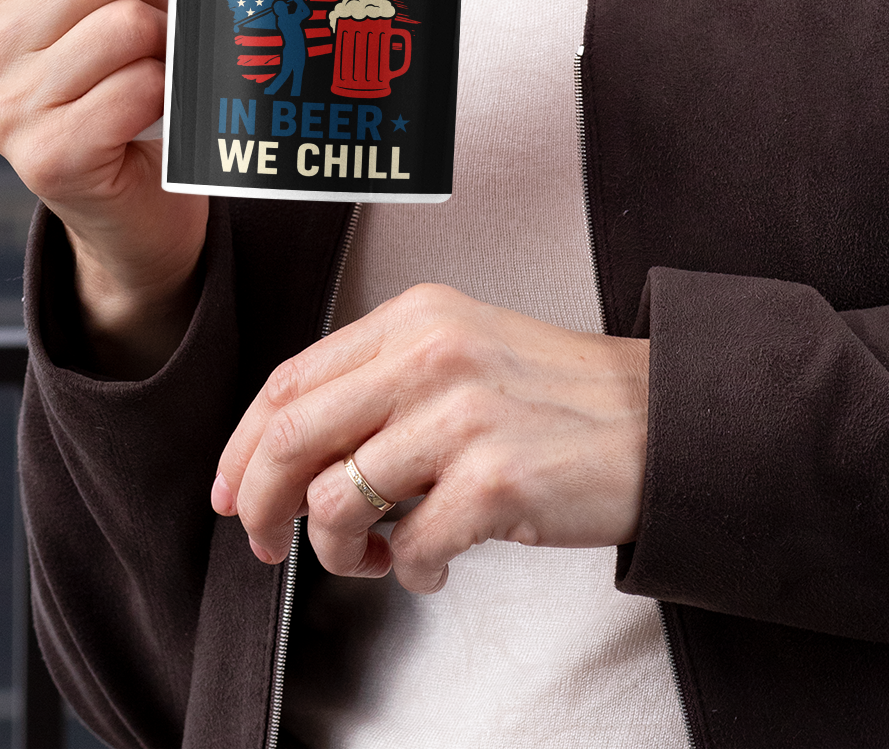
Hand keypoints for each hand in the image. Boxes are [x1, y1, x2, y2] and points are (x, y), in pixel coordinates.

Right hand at [0, 0, 208, 373]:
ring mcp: (3, 113)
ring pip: (127, 24)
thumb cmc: (127, 82)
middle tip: (181, 18)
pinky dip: (173, 89)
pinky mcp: (47, 160)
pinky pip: (139, 85)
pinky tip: (168, 107)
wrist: (133, 207)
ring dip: (173, 41)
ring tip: (173, 61)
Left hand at [211, 283, 649, 591]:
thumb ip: (381, 379)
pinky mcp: (497, 480)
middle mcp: (433, 354)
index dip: (243, 446)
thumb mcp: (461, 350)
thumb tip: (287, 452)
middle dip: (261, 505)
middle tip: (267, 543)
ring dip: (340, 552)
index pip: (292, 380)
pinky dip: (411, 573)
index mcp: (417, 316)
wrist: (659, 419)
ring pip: (339, 502)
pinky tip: (435, 563)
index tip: (229, 490)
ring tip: (377, 555)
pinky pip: (411, 549)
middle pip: (293, 437)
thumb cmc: (556, 396)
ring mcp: (465, 416)